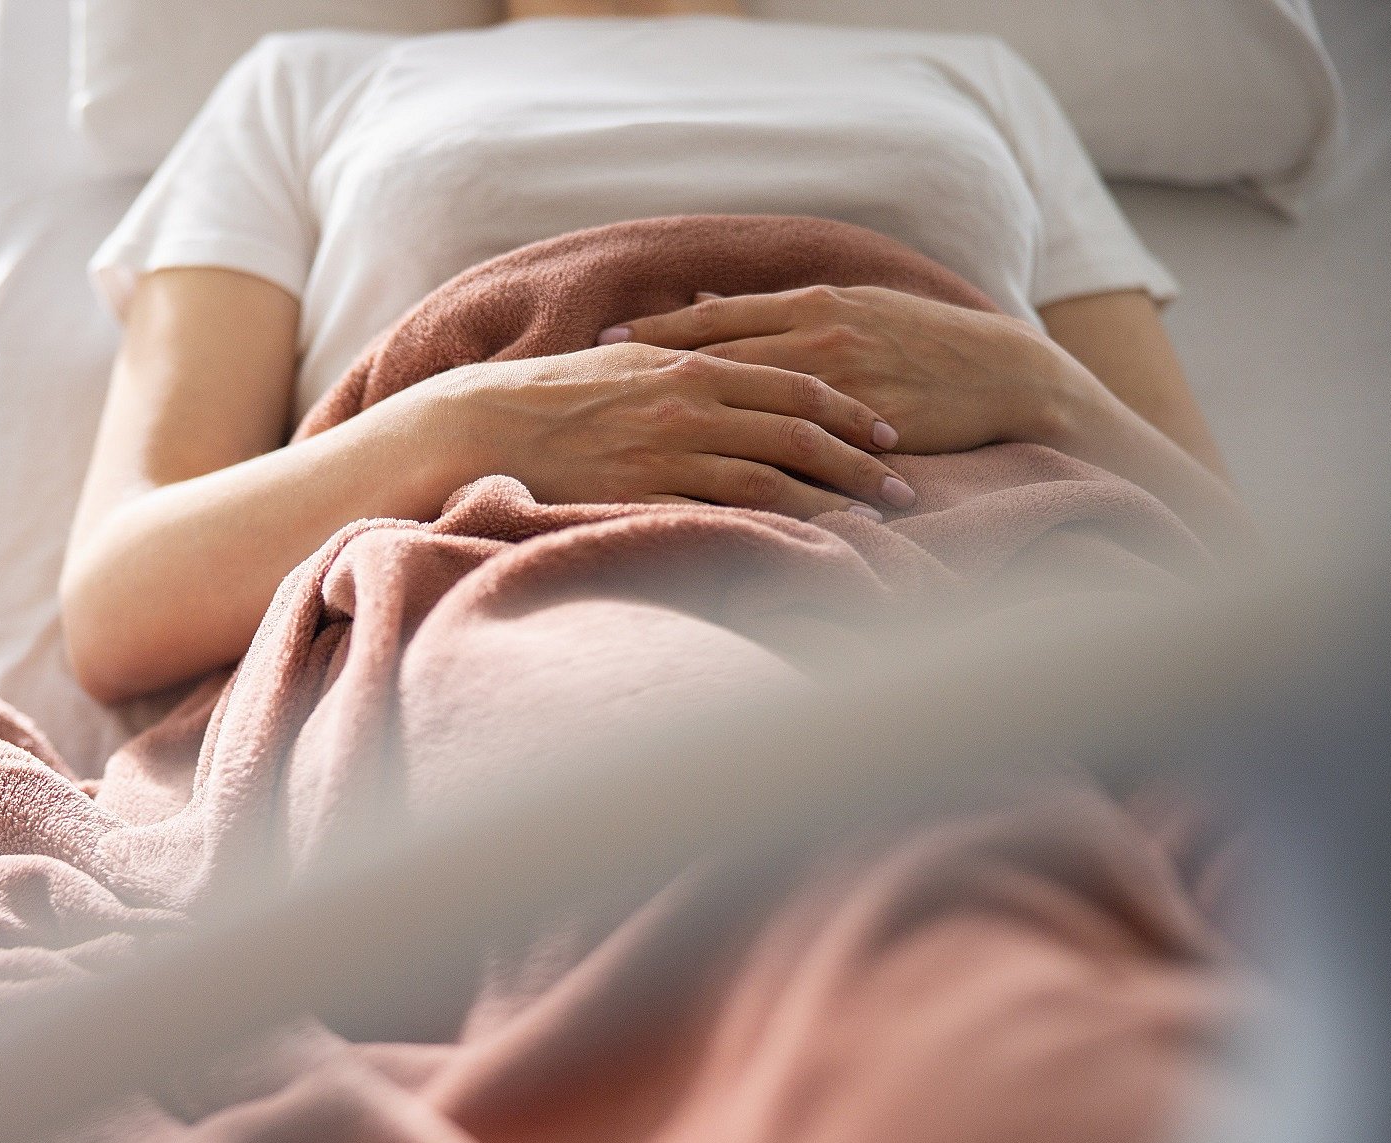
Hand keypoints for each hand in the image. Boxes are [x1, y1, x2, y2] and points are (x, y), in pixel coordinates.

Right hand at [410, 341, 919, 518]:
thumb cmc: (554, 391)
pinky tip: (805, 549)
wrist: (485, 423)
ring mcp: (668, 454)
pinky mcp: (644, 496)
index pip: (793, 382)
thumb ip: (685, 352)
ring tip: (874, 524)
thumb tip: (726, 346)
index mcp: (691, 364)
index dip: (849, 410)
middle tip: (906, 488)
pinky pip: (723, 517)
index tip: (887, 434)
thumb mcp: (627, 354)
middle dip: (859, 462)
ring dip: (832, 502)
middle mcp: (690, 405)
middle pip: (798, 432)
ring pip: (773, 477)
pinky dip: (772, 532)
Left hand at [600, 285, 1083, 455]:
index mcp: (808, 306)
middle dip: (653, 371)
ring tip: (636, 438)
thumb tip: (697, 307)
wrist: (998, 370)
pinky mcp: (866, 422)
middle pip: (718, 355)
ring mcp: (841, 381)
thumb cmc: (914, 339)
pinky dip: (756, 460)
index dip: (655, 331)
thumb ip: (770, 313)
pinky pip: (799, 447)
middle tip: (592, 384)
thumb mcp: (843, 309)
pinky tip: (712, 478)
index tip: (599, 341)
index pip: (714, 318)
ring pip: (750, 404)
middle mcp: (818, 336)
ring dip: (692, 422)